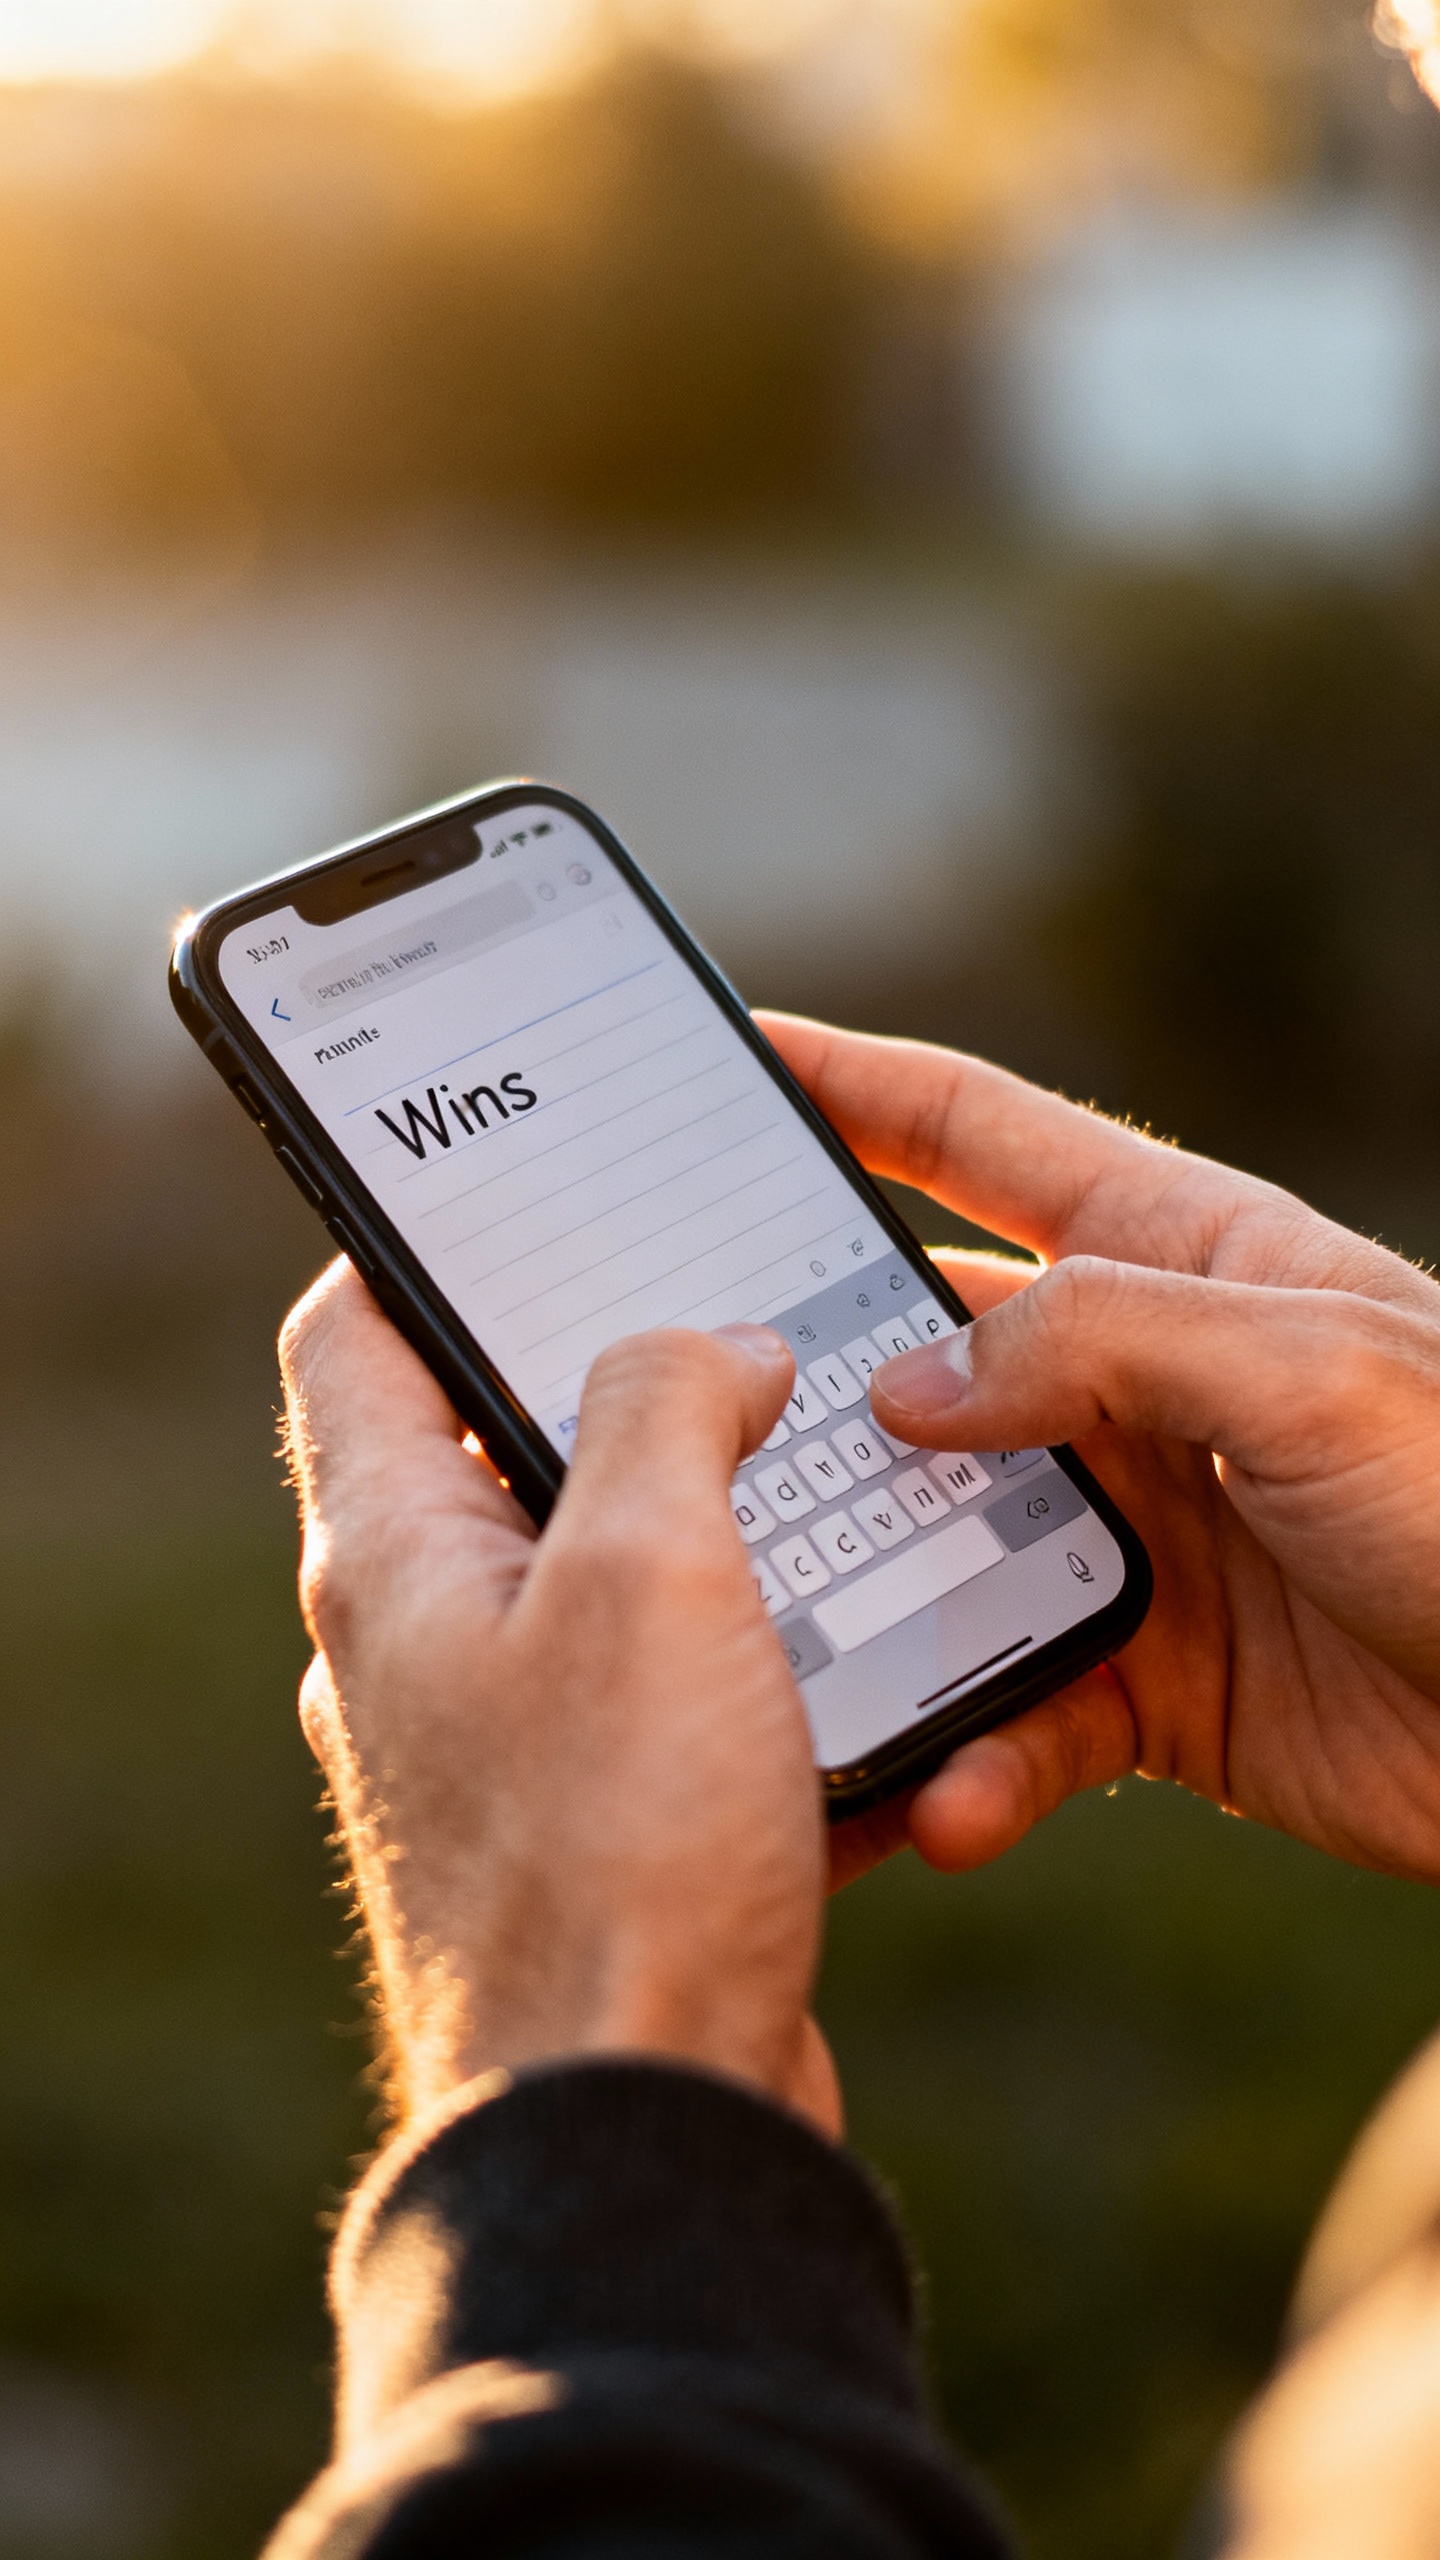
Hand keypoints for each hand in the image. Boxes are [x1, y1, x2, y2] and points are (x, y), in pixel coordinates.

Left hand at [279, 1265, 837, 2133]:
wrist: (648, 2129)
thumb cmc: (619, 1849)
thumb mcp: (648, 1569)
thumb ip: (668, 1405)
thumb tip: (718, 1347)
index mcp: (390, 1558)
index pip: (352, 1336)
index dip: (430, 1241)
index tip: (539, 1192)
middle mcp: (423, 1645)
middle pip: (501, 1448)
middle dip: (630, 1381)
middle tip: (754, 1322)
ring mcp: (504, 1743)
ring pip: (614, 1577)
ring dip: (723, 1528)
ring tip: (842, 1482)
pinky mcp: (596, 1828)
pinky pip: (681, 1701)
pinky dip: (765, 1664)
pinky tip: (881, 1660)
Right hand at [760, 1012, 1439, 1886]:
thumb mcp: (1308, 1367)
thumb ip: (1101, 1342)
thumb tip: (909, 1382)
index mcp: (1181, 1258)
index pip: (977, 1140)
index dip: (849, 1087)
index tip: (725, 1055)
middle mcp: (1137, 1384)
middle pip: (921, 1354)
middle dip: (802, 1378)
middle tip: (675, 1404)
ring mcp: (1137, 1531)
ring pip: (941, 1547)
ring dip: (871, 1601)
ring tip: (792, 1648)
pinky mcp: (1149, 1678)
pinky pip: (1020, 1707)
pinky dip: (974, 1755)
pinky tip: (953, 1795)